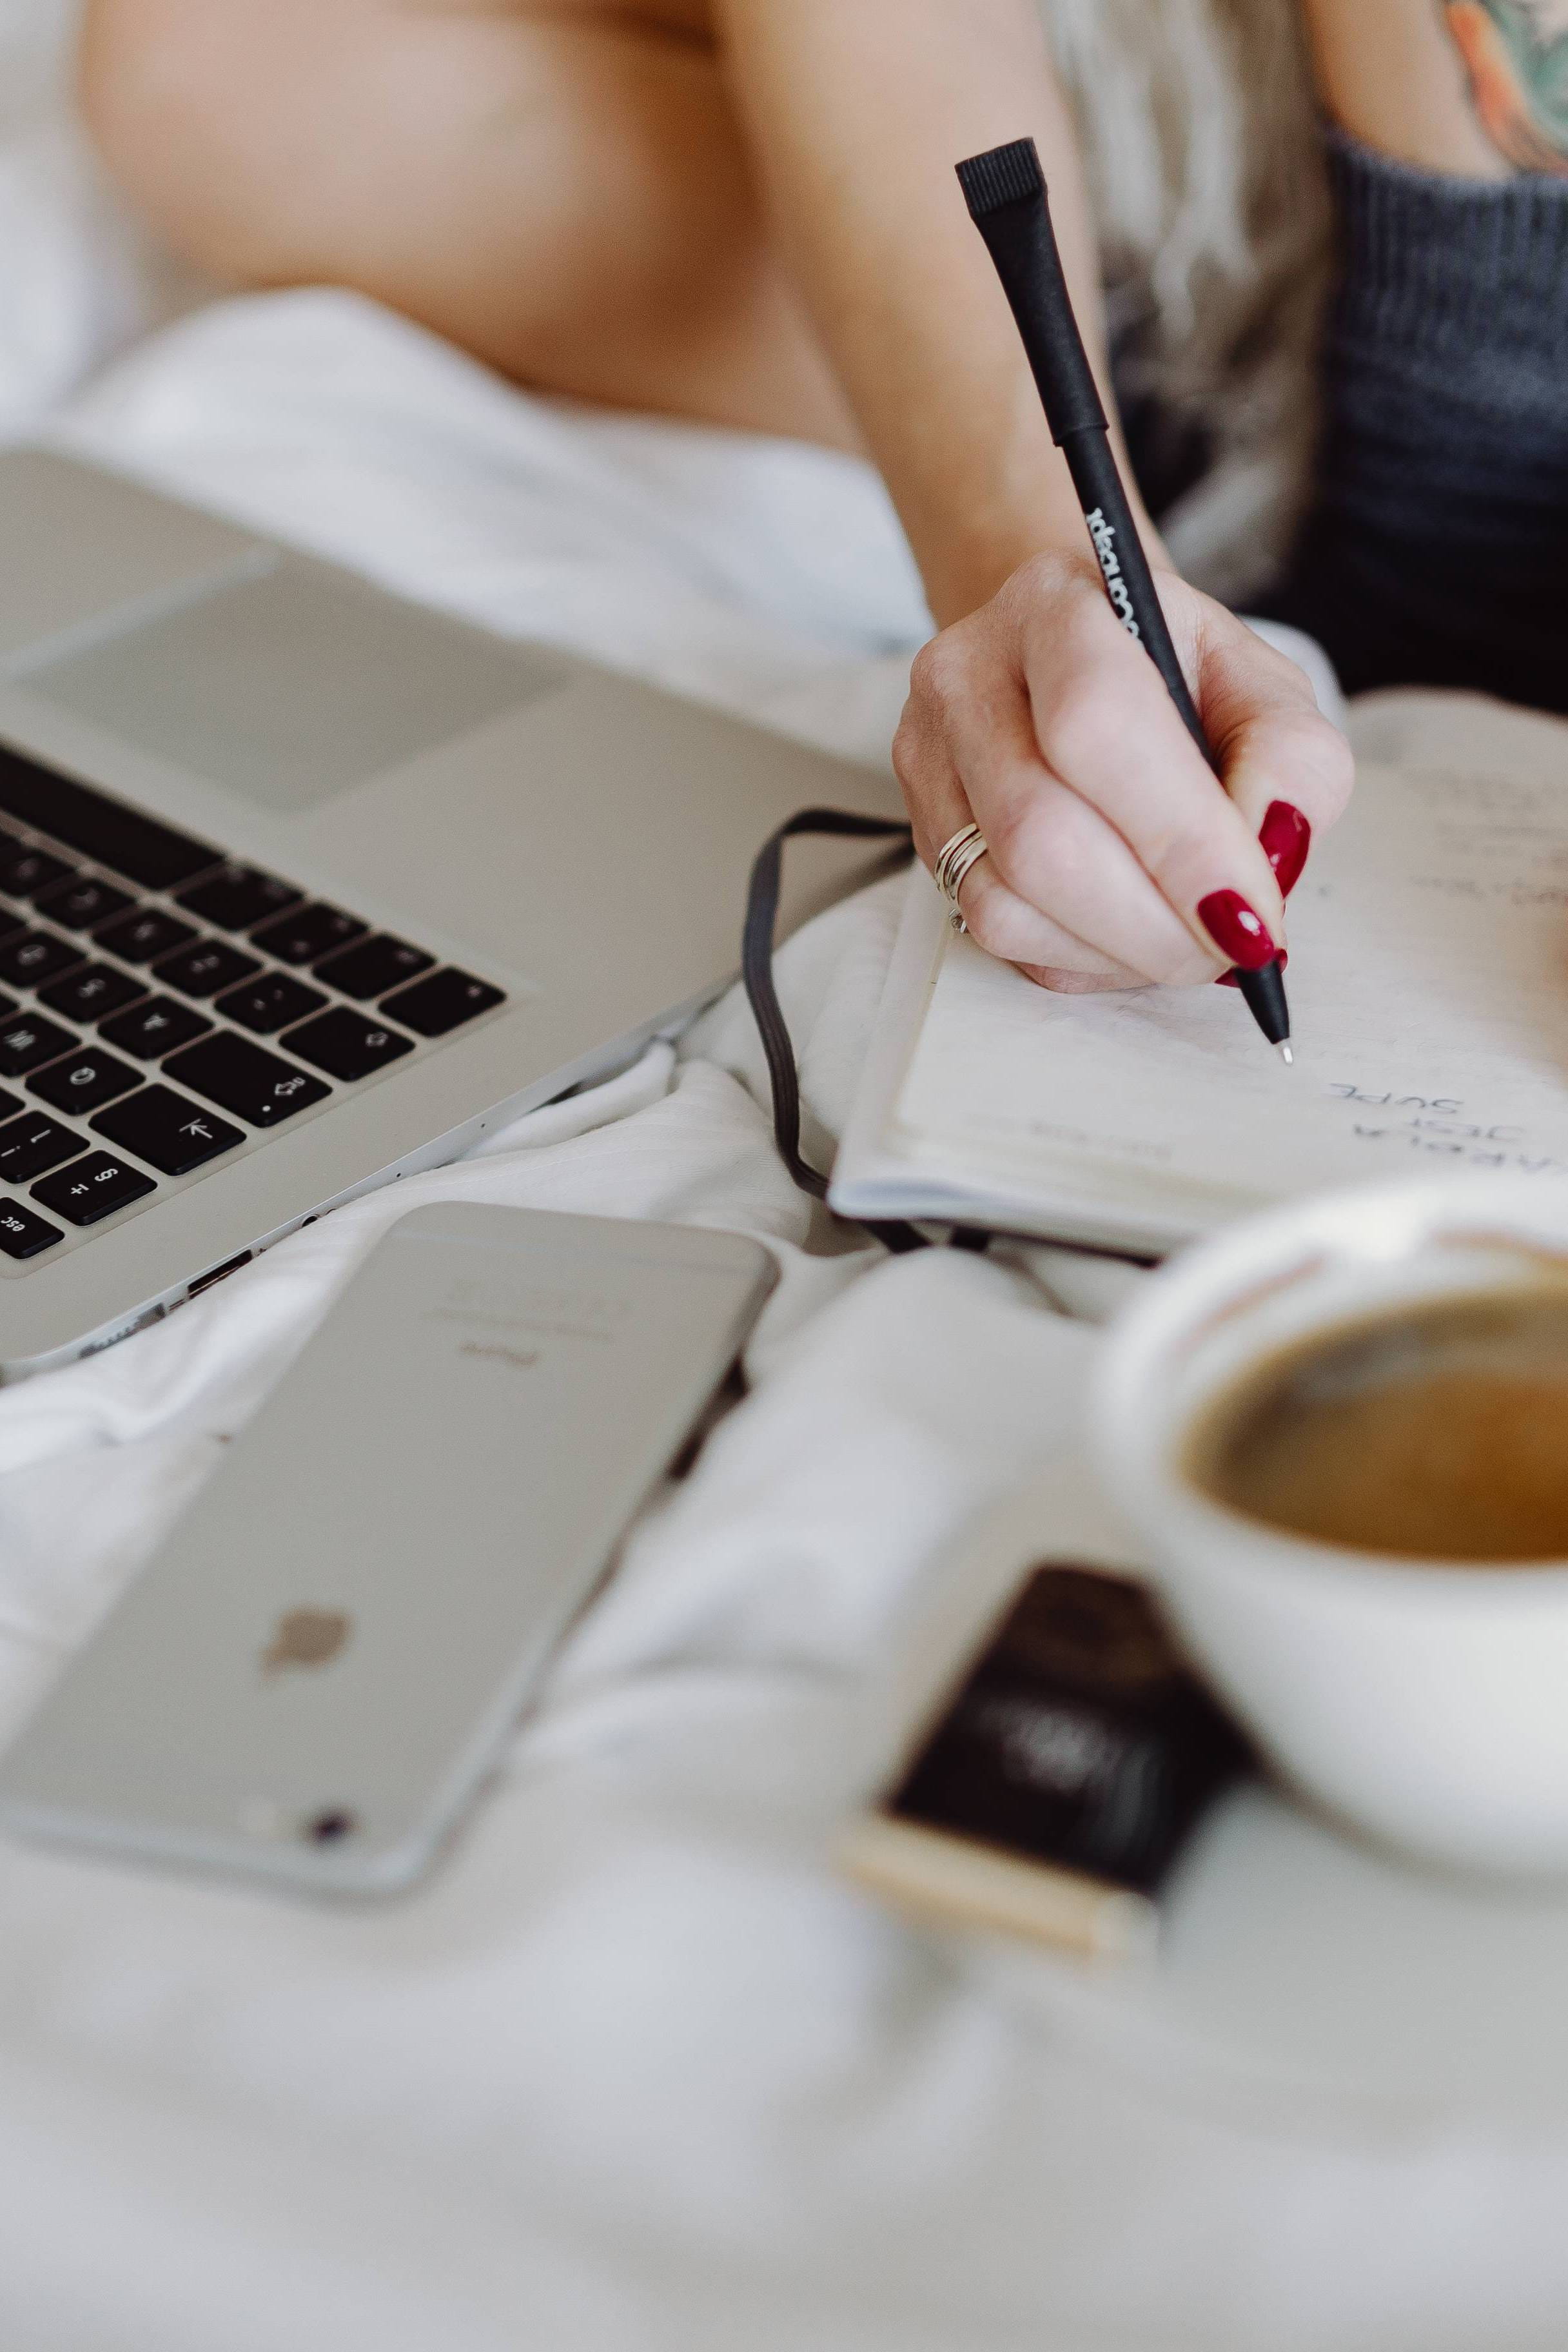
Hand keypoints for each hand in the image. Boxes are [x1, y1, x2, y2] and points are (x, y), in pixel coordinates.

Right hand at [893, 550, 1353, 990]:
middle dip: (1152, 923)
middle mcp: (969, 675)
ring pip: (1003, 901)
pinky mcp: (921, 830)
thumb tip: (1268, 855)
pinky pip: (986, 931)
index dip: (1180, 840)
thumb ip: (1291, 764)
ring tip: (1179, 935)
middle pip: (1040, 835)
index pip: (1098, 726)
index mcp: (1056, 607)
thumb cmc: (1176, 681)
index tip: (1251, 916)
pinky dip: (1074, 955)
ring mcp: (928, 757)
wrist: (1080, 665)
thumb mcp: (1264, 694)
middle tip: (1226, 950)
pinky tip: (1121, 928)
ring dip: (1113, 949)